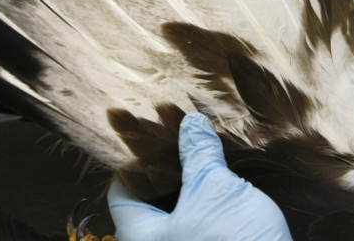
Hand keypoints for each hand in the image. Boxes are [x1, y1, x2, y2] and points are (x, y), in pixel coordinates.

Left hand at [107, 113, 291, 240]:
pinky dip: (204, 207)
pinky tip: (223, 187)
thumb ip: (199, 154)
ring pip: (175, 215)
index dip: (136, 162)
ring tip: (205, 159)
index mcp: (140, 236)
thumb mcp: (214, 188)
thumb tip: (192, 124)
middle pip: (149, 203)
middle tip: (183, 143)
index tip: (156, 141)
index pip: (120, 193)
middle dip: (167, 171)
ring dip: (189, 188)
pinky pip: (196, 227)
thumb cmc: (232, 240)